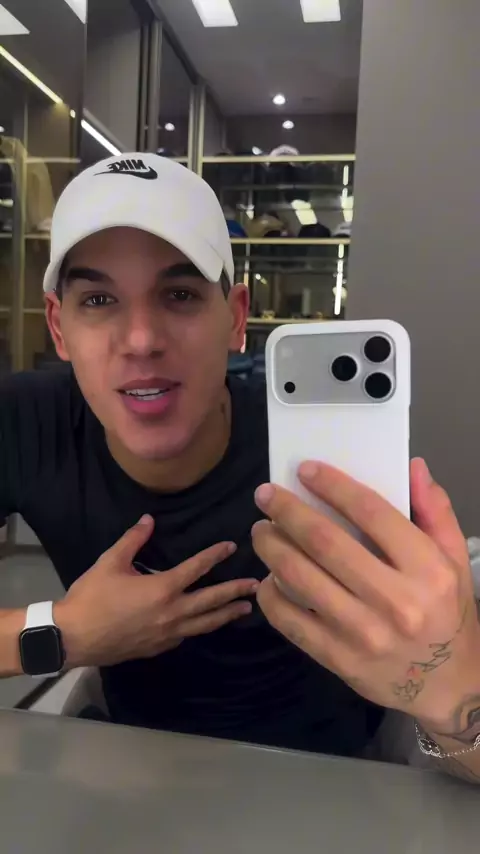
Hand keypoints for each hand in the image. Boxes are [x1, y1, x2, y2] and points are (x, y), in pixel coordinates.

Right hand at [55, 515, 257, 667]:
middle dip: (235, 592)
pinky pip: (187, 636)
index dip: (215, 556)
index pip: (196, 569)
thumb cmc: (92, 597)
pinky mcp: (158, 648)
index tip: (231, 547)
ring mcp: (167, 634)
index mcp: (162, 589)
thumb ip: (133, 539)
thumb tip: (149, 519)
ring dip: (226, 614)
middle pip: (211, 601)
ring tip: (245, 610)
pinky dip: (201, 628)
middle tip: (256, 586)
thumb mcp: (110, 562)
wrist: (73, 637)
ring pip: (205, 624)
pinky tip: (205, 624)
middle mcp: (172, 613)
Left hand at [252, 459, 479, 729]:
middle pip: (325, 543)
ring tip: (261, 530)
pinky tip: (269, 576)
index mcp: (428, 570)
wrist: (448, 687)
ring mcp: (364, 635)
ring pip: (300, 578)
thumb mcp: (455, 560)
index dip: (333, 486)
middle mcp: (397, 602)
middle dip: (287, 511)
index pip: (372, 513)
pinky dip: (271, 593)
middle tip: (265, 494)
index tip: (305, 470)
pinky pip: (290, 620)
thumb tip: (413, 466)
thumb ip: (435, 511)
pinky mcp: (339, 661)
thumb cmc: (448, 614)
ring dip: (271, 546)